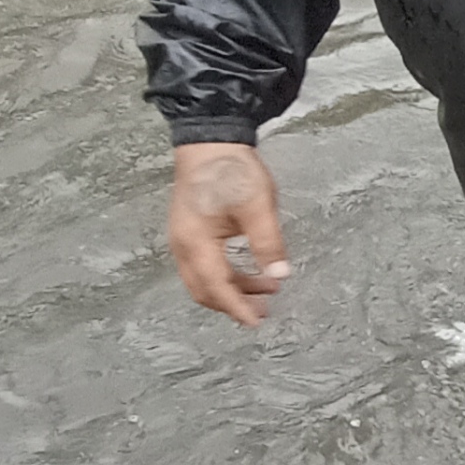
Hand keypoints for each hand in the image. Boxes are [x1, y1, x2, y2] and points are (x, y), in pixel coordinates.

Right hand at [166, 142, 289, 327]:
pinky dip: (226, 275)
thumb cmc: (231, 170)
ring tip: (267, 289)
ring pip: (204, 279)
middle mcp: (183, 246)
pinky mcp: (190, 233)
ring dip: (233, 289)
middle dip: (233, 304)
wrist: (210, 142)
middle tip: (264, 311)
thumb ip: (268, 242)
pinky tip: (249, 271)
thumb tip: (281, 274)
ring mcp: (183, 240)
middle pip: (205, 289)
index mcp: (196, 243)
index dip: (236, 308)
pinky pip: (204, 265)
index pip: (215, 287)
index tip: (256, 322)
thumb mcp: (258, 205)